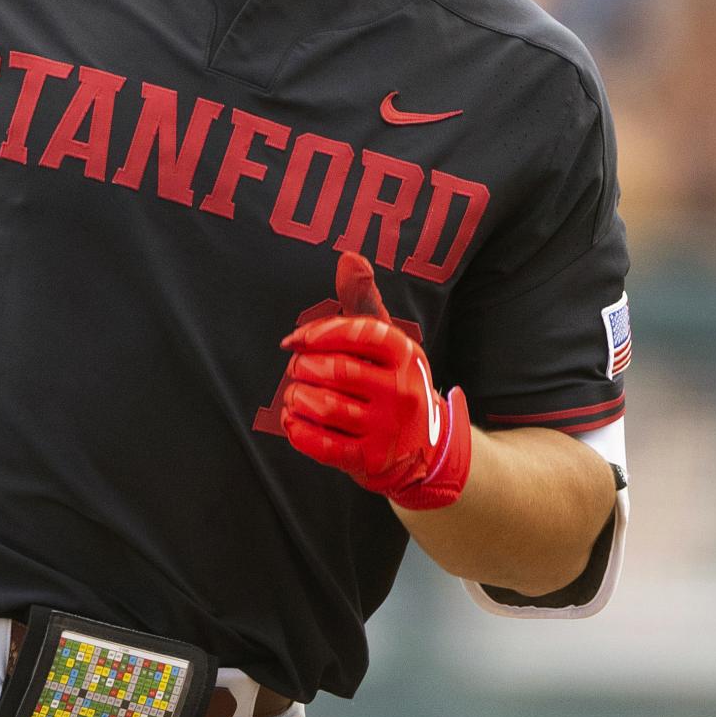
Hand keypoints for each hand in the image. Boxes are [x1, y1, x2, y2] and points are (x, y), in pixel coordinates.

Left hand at [277, 253, 471, 510]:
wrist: (423, 448)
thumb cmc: (392, 382)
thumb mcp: (387, 342)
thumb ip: (363, 300)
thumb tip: (349, 256)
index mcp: (405, 354)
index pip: (357, 333)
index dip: (317, 334)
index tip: (293, 341)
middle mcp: (402, 391)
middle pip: (335, 371)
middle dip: (303, 368)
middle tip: (296, 370)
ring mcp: (389, 429)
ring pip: (325, 406)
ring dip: (296, 399)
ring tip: (294, 394)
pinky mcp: (372, 460)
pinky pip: (323, 445)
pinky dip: (298, 431)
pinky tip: (292, 420)